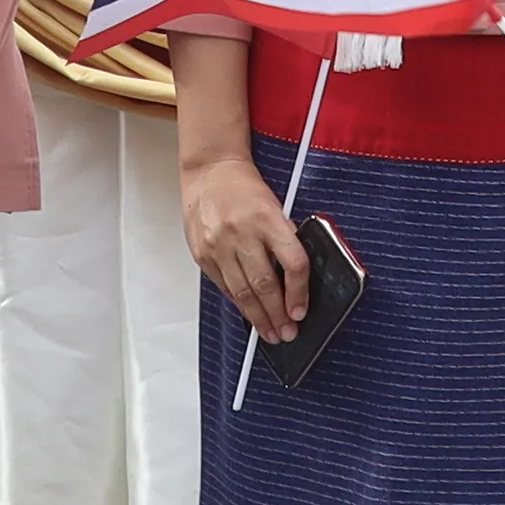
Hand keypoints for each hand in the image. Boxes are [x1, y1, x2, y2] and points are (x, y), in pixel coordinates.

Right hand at [197, 157, 318, 346]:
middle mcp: (242, 233)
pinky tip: (248, 313)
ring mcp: (219, 246)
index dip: (299, 292)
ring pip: (242, 292)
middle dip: (278, 315)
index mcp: (267, 218)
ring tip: (270, 332)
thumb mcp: (275, 206)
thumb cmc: (245, 188)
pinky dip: (238, 303)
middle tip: (287, 333)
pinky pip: (223, 286)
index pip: (293, 263)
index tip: (301, 311)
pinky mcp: (202, 254)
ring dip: (258, 318)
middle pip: (265, 285)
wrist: (210, 172)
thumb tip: (295, 280)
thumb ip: (284, 240)